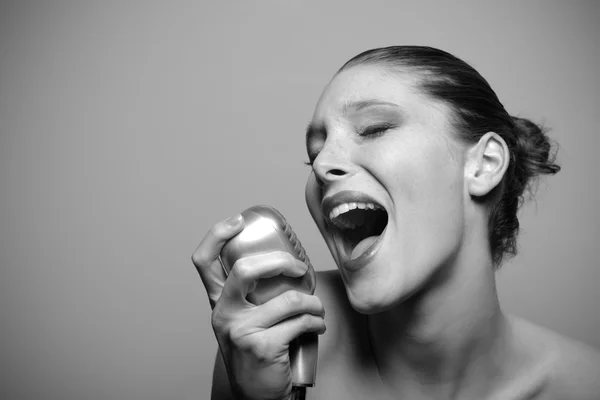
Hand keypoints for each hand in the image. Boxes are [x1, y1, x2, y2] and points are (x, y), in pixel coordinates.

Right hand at [192, 214, 325, 399]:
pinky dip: (316, 322)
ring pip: (287, 299)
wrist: (257, 396)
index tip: (237, 221)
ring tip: (316, 309)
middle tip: (299, 268)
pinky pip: (300, 321)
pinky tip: (317, 326)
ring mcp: (240, 331)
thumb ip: (251, 295)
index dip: (217, 235)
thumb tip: (285, 264)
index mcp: (218, 303)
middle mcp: (223, 314)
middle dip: (281, 262)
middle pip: (245, 270)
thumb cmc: (256, 353)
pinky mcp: (262, 346)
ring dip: (312, 303)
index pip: (203, 262)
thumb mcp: (244, 320)